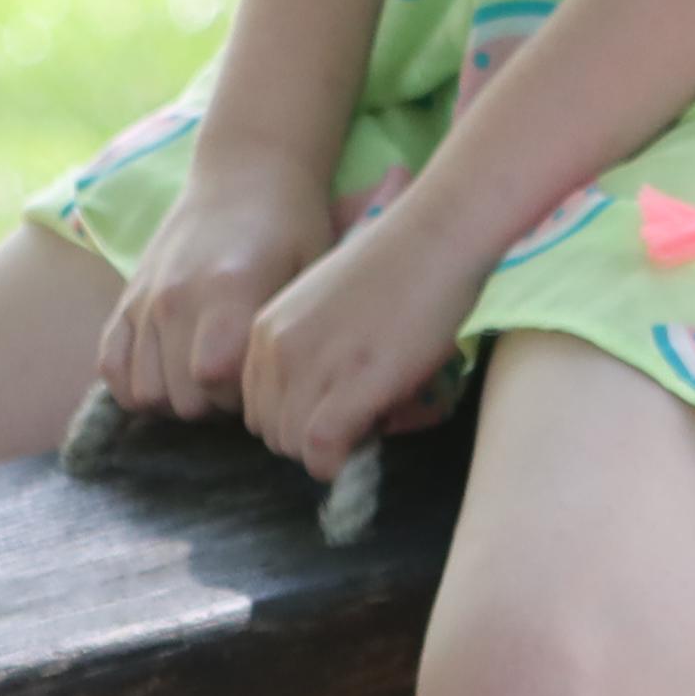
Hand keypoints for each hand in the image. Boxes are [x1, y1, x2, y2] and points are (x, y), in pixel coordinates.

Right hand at [102, 164, 338, 420]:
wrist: (247, 173)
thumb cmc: (293, 226)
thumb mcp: (311, 272)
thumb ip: (288, 331)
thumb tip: (288, 392)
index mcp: (227, 291)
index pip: (214, 384)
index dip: (244, 398)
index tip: (264, 378)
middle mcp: (175, 299)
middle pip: (181, 398)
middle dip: (215, 404)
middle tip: (241, 379)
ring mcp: (143, 300)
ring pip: (144, 392)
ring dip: (178, 398)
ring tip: (209, 374)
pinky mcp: (125, 299)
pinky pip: (110, 367)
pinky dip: (135, 384)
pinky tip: (170, 372)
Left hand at [234, 201, 483, 479]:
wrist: (437, 236)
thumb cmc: (398, 264)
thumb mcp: (327, 304)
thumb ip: (310, 346)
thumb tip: (322, 397)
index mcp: (265, 330)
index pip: (257, 407)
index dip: (297, 418)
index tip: (336, 406)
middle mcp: (276, 350)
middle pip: (271, 433)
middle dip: (312, 437)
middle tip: (360, 413)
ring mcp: (312, 367)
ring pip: (293, 448)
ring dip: (331, 448)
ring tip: (374, 412)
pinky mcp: (351, 384)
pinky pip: (322, 450)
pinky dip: (340, 459)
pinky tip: (371, 432)